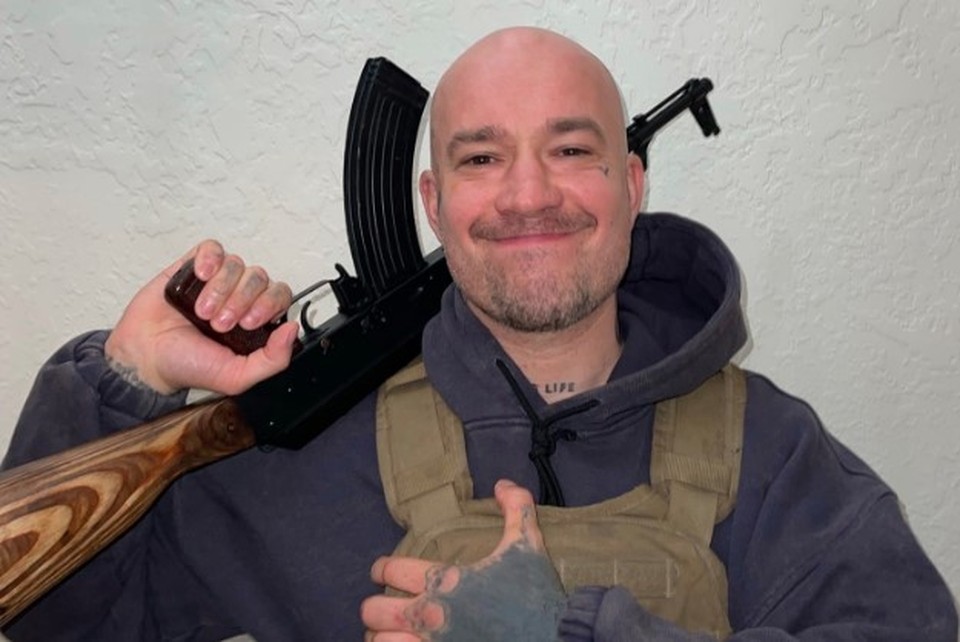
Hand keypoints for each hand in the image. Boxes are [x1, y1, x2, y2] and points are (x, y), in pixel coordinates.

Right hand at [104, 240, 297, 394]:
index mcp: (254, 320)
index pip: (279, 296)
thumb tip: (292, 330)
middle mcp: (239, 297)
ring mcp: (216, 281)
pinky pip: (213, 249)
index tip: (248, 322)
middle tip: (220, 323)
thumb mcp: (236, 376)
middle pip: (259, 278)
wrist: (145, 357)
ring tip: (202, 311)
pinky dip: (210, 259)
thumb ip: (273, 360)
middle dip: (241, 300)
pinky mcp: (193, 267)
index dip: (268, 305)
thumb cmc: (187, 366)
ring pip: (236, 264)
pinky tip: (200, 275)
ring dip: (220, 288)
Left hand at [361, 480, 565, 640]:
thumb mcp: (528, 545)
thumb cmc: (536, 595)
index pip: (391, 570)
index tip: (381, 572)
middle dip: (375, 608)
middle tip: (383, 608)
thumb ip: (516, 507)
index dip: (381, 569)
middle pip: (374, 611)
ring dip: (380, 637)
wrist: (555, 640)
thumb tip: (502, 483)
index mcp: (445, 581)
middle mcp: (430, 615)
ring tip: (388, 634)